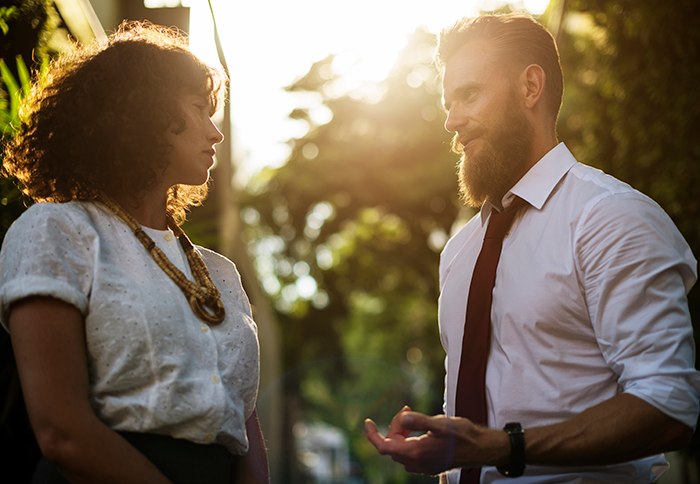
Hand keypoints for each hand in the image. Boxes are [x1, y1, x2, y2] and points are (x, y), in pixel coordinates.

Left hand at [365, 409, 508, 475]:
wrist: (482, 448)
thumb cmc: (464, 435)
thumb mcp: (441, 423)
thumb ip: (420, 421)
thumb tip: (402, 416)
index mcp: (417, 453)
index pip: (384, 447)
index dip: (373, 435)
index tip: (368, 422)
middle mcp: (418, 463)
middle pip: (392, 446)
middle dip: (394, 427)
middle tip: (407, 410)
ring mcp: (424, 466)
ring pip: (401, 450)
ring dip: (401, 433)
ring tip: (412, 416)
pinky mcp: (431, 464)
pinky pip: (411, 453)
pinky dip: (409, 439)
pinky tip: (420, 429)